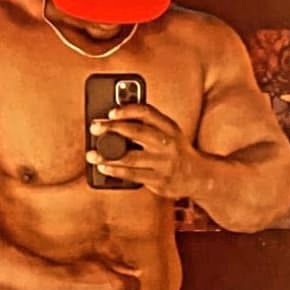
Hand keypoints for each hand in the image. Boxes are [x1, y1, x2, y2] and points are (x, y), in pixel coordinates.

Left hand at [86, 102, 201, 198]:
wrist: (198, 176)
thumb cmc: (175, 150)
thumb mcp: (169, 132)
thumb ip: (148, 125)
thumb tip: (114, 120)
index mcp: (170, 127)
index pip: (147, 112)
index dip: (127, 109)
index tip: (111, 111)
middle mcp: (168, 143)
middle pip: (137, 132)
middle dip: (112, 128)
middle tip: (94, 127)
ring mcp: (163, 163)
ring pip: (131, 157)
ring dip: (107, 155)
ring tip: (91, 154)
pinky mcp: (159, 181)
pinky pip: (133, 175)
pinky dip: (115, 171)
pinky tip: (103, 168)